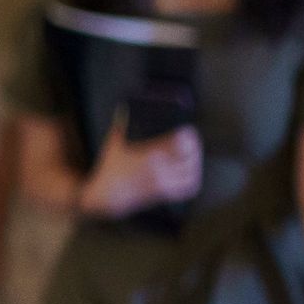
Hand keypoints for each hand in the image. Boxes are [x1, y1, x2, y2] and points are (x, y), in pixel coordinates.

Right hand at [80, 127, 201, 220]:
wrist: (107, 195)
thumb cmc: (110, 168)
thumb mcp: (114, 143)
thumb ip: (121, 124)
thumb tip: (126, 108)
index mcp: (150, 154)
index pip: (181, 142)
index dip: (189, 134)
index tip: (188, 130)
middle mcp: (160, 169)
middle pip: (190, 156)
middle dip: (195, 146)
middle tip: (192, 141)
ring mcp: (164, 183)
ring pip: (192, 172)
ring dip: (196, 162)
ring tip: (193, 155)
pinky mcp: (165, 193)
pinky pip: (188, 188)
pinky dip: (193, 179)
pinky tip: (190, 171)